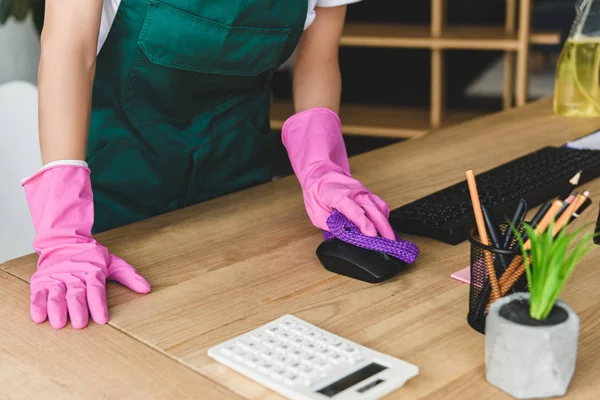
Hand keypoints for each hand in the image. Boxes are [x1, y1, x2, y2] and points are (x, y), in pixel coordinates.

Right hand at [30, 246, 149, 328]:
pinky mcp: (41, 281)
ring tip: (59, 323)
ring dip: (57, 309)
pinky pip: (38, 294)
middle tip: (80, 324)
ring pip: (56, 294)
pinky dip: (38, 305)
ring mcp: (56, 278)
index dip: (99, 304)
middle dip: (78, 308)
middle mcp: (73, 274)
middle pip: (76, 293)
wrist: (64, 241)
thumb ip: (129, 276)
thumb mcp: (112, 263)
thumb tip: (147, 289)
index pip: (96, 288)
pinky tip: (39, 317)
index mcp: (92, 270)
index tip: (102, 319)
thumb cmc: (91, 257)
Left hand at [282, 107, 394, 239]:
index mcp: (338, 196)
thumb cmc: (317, 193)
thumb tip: (345, 236)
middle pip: (373, 209)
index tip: (372, 235)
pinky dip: (383, 216)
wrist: (321, 173)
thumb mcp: (316, 213)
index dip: (364, 224)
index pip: (355, 211)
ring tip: (388, 237)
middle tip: (388, 242)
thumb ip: (331, 225)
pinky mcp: (367, 193)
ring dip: (385, 222)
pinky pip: (379, 204)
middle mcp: (354, 192)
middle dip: (383, 227)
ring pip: (379, 206)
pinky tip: (383, 226)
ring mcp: (363, 191)